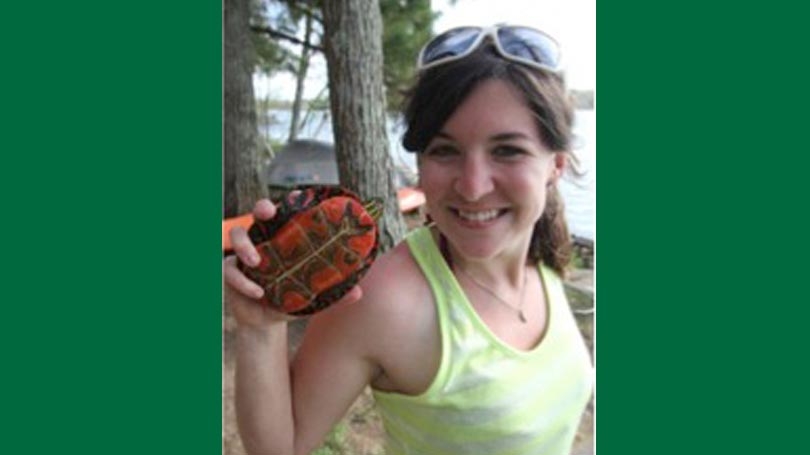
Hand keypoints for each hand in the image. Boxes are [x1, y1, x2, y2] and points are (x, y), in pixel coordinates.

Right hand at [223, 198, 362, 327]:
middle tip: (267, 213)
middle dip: (262, 208)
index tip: (298, 195)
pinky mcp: (230, 272)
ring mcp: (244, 255)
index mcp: (284, 240)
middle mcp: (263, 241)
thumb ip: (333, 295)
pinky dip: (243, 281)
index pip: (286, 214)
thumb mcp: (312, 297)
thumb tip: (359, 293)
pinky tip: (258, 293)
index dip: (291, 202)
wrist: (266, 322)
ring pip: (237, 236)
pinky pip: (230, 271)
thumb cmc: (290, 299)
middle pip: (258, 214)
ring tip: (257, 262)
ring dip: (244, 245)